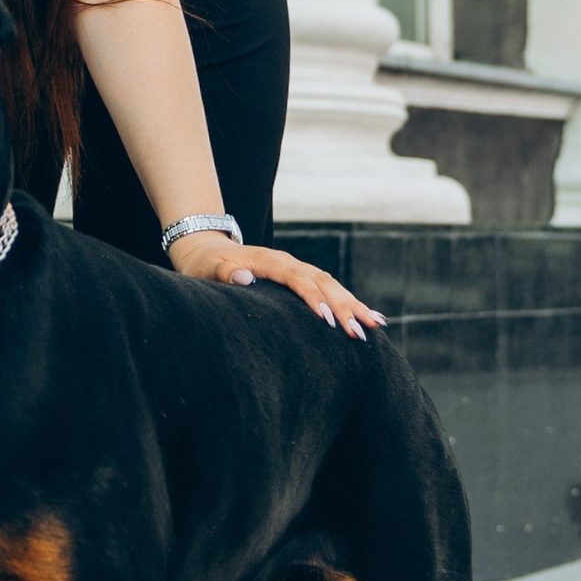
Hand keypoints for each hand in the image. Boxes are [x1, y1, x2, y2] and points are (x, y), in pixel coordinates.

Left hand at [166, 231, 384, 338]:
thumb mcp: (206, 269)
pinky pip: (329, 288)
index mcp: (268, 261)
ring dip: (353, 304)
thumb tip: (245, 278)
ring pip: (331, 284)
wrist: (205, 249)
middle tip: (361, 331)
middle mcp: (288, 262)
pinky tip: (368, 316)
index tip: (328, 320)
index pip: (297, 279)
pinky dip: (349, 301)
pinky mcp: (299, 277)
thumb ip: (224, 273)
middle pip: (323, 282)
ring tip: (376, 325)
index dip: (314, 298)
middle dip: (344, 307)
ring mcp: (296, 268)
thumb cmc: (204, 264)